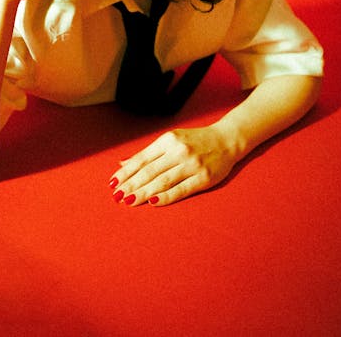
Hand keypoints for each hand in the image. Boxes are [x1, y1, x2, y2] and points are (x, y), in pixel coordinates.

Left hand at [109, 126, 237, 206]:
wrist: (227, 140)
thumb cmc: (195, 141)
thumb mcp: (171, 140)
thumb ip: (148, 153)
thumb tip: (123, 163)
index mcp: (168, 140)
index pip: (142, 158)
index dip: (126, 172)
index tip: (113, 183)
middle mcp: (179, 151)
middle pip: (150, 171)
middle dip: (131, 184)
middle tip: (117, 196)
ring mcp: (192, 164)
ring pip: (163, 181)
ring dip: (144, 192)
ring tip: (129, 201)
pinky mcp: (204, 178)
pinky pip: (181, 190)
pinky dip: (166, 196)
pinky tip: (152, 201)